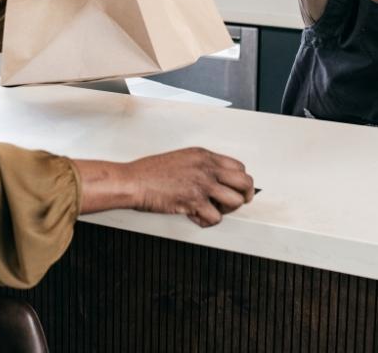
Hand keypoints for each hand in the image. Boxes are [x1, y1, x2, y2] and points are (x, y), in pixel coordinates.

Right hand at [129, 148, 254, 226]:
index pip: (239, 167)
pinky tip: (195, 216)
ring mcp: (201, 184)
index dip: (241, 182)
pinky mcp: (194, 201)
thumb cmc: (150, 172)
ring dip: (225, 210)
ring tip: (210, 210)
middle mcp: (206, 167)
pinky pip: (216, 218)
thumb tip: (216, 179)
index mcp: (203, 155)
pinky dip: (206, 221)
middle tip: (233, 204)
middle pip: (244, 182)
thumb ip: (201, 165)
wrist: (133, 181)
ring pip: (235, 201)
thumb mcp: (181, 158)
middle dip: (243, 196)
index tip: (237, 190)